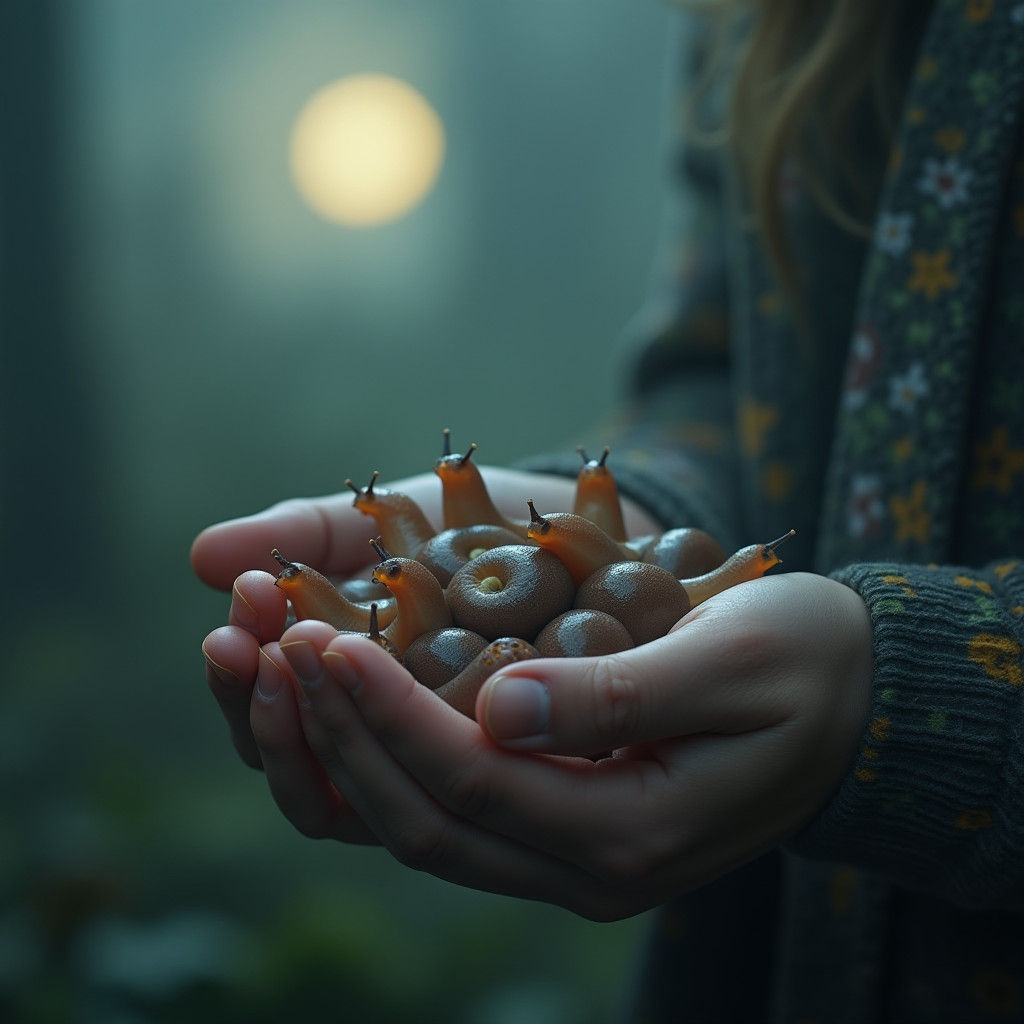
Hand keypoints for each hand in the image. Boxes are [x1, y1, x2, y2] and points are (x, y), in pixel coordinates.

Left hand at [279, 571, 872, 919]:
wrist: (851, 704)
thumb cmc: (805, 664)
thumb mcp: (732, 662)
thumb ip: (619, 696)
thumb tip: (496, 707)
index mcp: (632, 829)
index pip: (474, 779)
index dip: (389, 712)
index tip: (328, 637)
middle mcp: (587, 865)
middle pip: (427, 819)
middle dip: (342, 734)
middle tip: (278, 647)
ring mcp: (568, 856)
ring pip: (424, 825)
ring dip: (346, 750)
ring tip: (284, 669)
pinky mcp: (559, 824)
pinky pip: (448, 809)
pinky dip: (385, 757)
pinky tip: (345, 698)